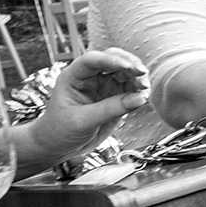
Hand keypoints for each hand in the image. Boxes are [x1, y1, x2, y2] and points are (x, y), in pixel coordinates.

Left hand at [22, 48, 148, 166]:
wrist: (60, 146)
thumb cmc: (60, 131)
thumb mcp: (83, 121)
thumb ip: (111, 109)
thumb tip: (139, 98)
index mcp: (74, 76)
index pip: (93, 60)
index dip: (112, 60)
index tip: (130, 67)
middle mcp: (91, 77)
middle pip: (114, 60)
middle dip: (130, 64)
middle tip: (142, 74)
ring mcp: (104, 87)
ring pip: (126, 73)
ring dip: (138, 78)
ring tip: (145, 89)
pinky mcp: (116, 98)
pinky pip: (132, 89)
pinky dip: (140, 91)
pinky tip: (144, 97)